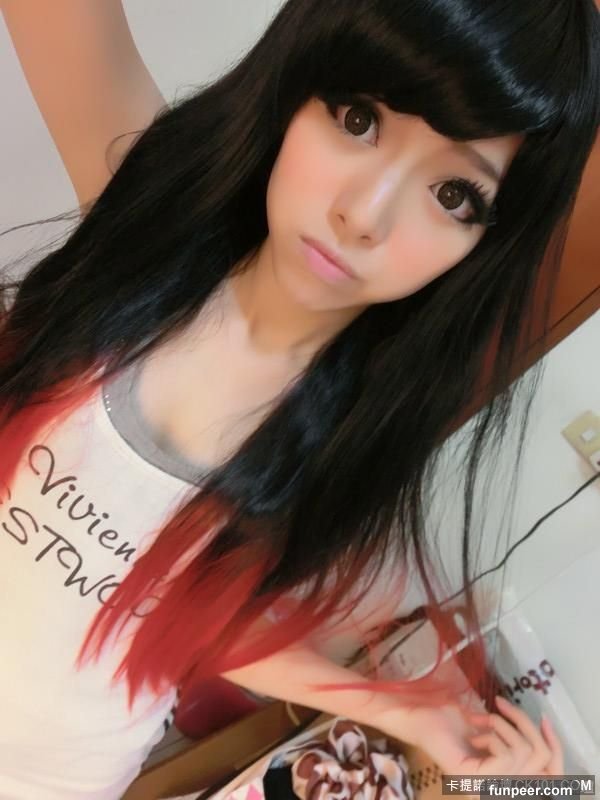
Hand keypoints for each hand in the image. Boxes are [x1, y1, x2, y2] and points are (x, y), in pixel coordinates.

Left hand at [380, 694, 563, 775]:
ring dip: (503, 727)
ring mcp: (486, 788)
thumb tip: (545, 729)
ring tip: (481, 722)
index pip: (551, 773)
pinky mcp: (474, 779)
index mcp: (507, 780)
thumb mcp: (495, 729)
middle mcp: (499, 790)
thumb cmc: (454, 721)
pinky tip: (474, 732)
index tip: (543, 716)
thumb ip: (518, 738)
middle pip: (542, 758)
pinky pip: (507, 755)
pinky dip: (493, 734)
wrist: (421, 716)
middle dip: (523, 724)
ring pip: (525, 753)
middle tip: (498, 708)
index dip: (554, 743)